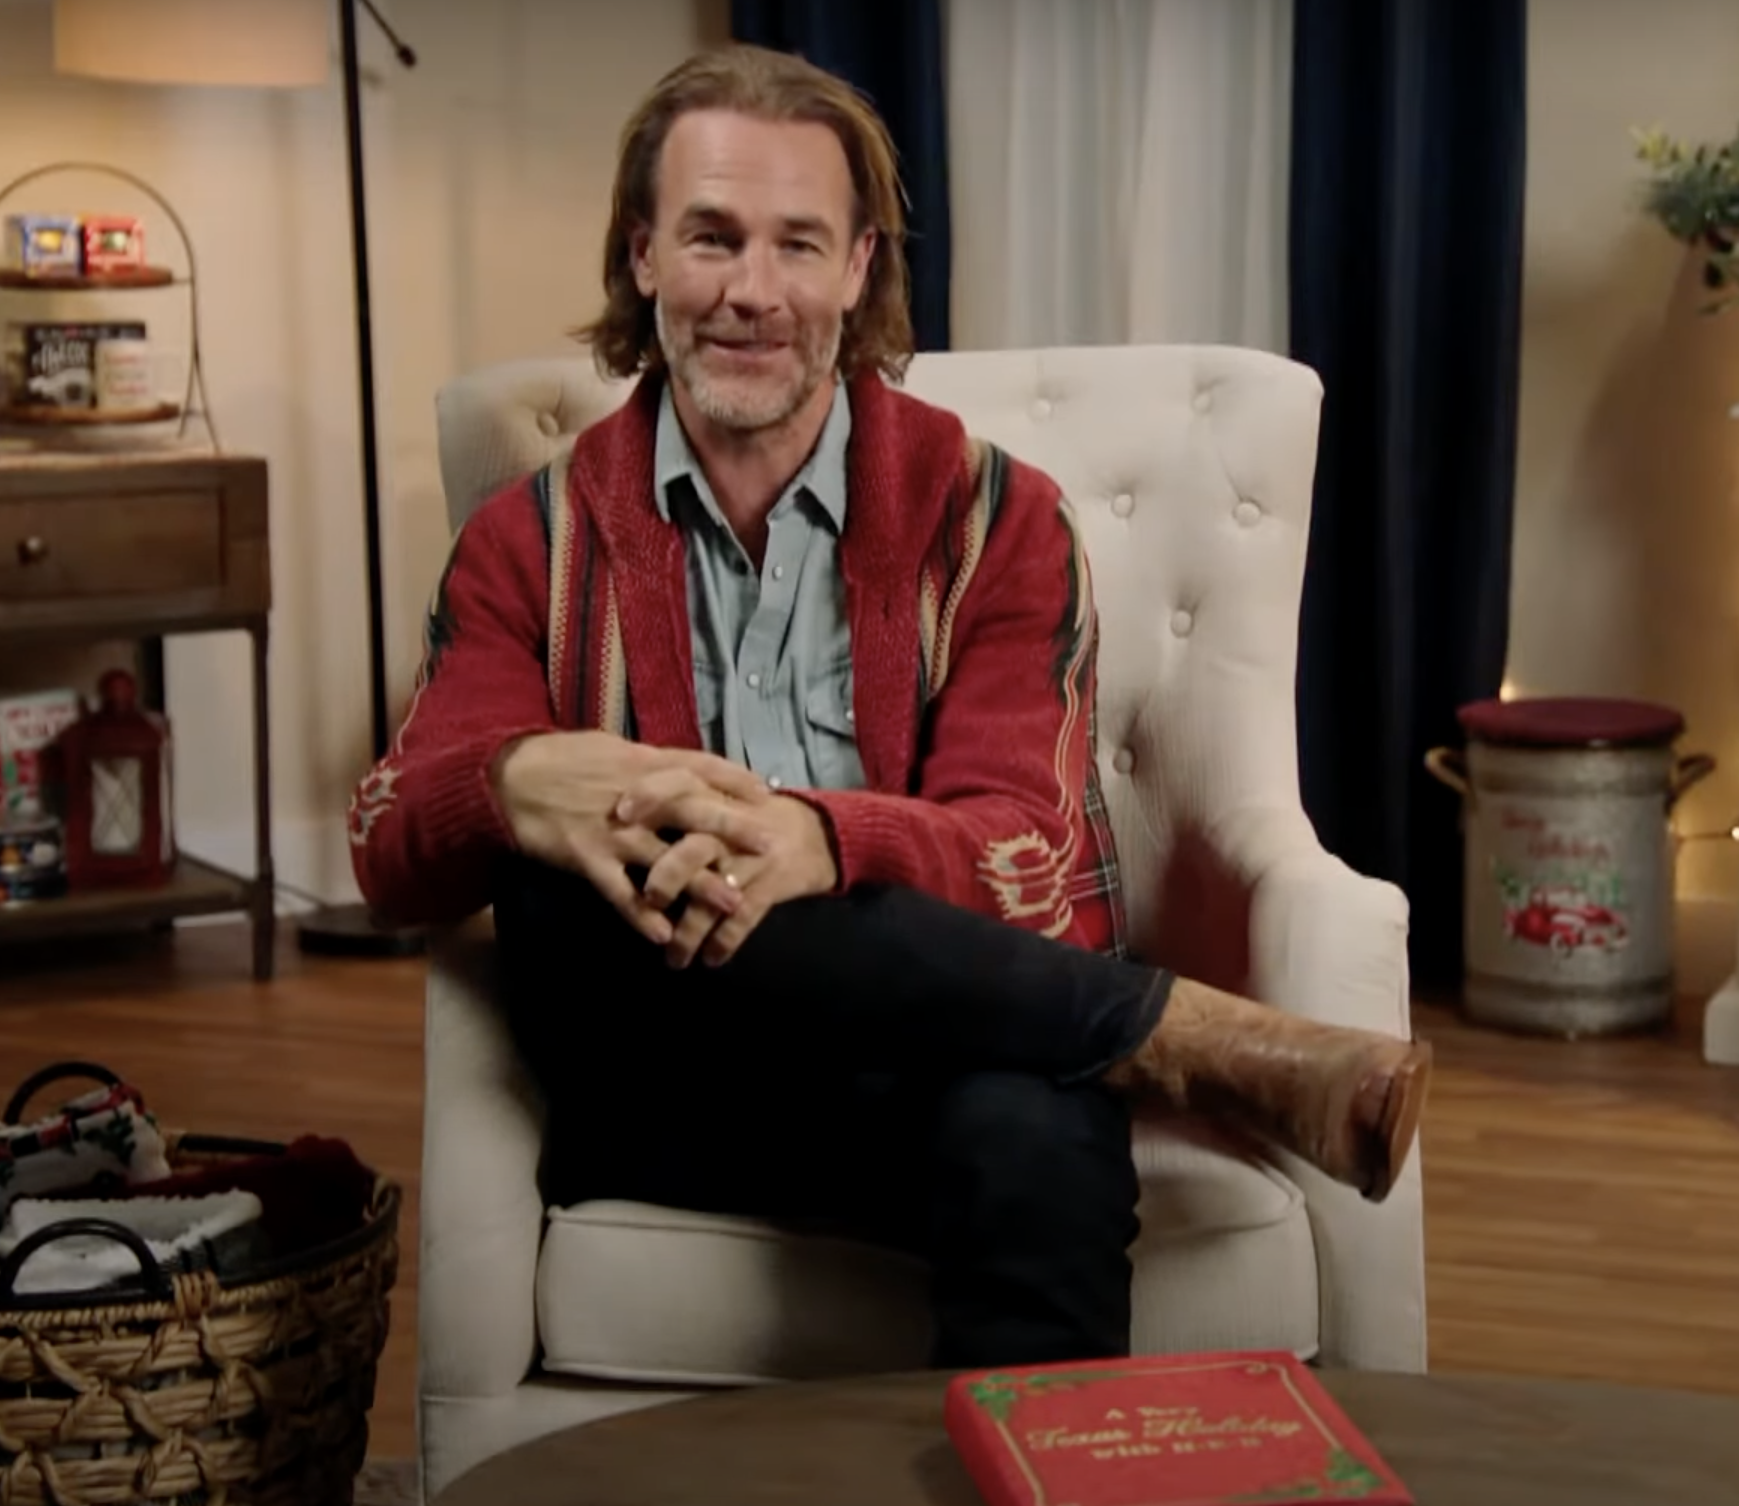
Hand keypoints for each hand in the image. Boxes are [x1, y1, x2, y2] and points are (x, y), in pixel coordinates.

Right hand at [490, 731, 776, 944]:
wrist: (507, 779)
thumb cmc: (559, 759)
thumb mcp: (609, 748)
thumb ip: (646, 763)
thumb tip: (676, 767)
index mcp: (642, 764)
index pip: (698, 766)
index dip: (734, 778)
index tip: (766, 792)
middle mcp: (636, 798)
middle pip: (694, 811)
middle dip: (734, 829)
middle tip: (770, 845)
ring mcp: (613, 831)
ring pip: (666, 858)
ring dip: (702, 883)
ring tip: (734, 903)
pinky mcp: (587, 858)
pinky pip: (620, 892)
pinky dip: (641, 915)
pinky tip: (663, 935)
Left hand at [614, 783, 837, 967]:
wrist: (820, 834)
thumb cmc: (756, 817)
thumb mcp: (723, 796)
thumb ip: (682, 800)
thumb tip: (623, 812)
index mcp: (714, 796)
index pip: (676, 785)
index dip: (647, 796)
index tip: (620, 816)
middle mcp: (730, 826)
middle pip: (692, 848)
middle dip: (667, 877)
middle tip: (647, 900)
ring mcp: (751, 858)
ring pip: (713, 897)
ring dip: (690, 933)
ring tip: (674, 959)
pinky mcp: (772, 885)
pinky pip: (742, 920)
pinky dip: (724, 943)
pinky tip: (712, 960)